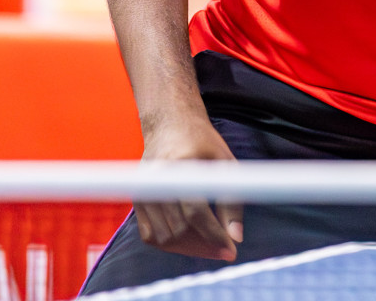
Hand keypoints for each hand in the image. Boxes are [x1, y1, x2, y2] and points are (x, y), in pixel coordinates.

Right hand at [136, 112, 243, 260]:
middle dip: (205, 246)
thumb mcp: (225, 164)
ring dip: (189, 249)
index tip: (232, 250)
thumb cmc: (203, 143)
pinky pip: (150, 235)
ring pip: (164, 237)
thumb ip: (232, 201)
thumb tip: (236, 238)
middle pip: (179, 229)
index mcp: (182, 166)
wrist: (170, 125)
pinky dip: (171, 244)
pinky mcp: (138, 200)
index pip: (196, 213)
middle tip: (225, 250)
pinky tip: (191, 241)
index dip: (215, 236)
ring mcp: (144, 191)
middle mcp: (158, 180)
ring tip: (211, 246)